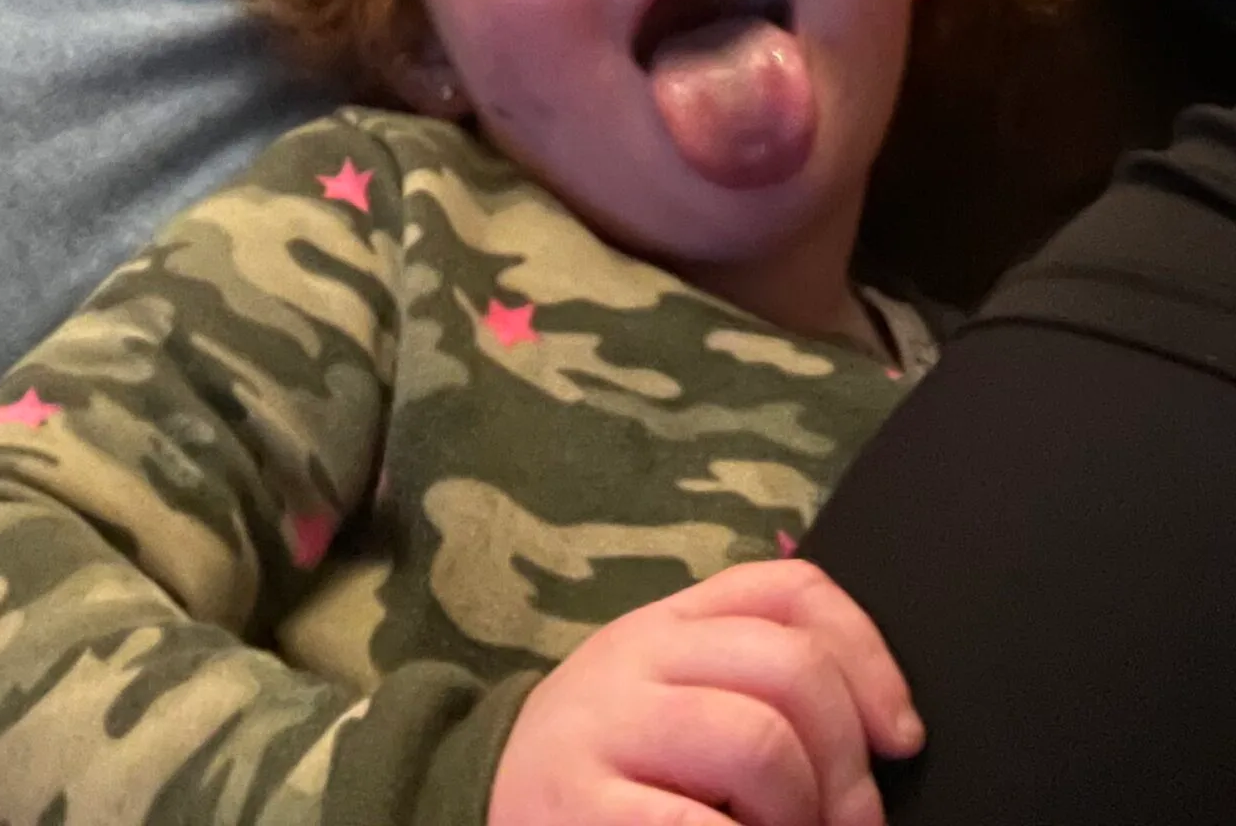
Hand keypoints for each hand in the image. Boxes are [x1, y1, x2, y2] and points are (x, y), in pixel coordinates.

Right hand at [485, 558, 922, 825]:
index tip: (902, 738)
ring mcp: (608, 732)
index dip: (869, 657)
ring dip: (802, 816)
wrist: (493, 804)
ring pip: (760, 742)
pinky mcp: (584, 809)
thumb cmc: (613, 767)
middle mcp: (638, 659)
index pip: (789, 591)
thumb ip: (750, 679)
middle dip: (848, 764)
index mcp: (670, 624)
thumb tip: (886, 723)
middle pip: (791, 669)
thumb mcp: (671, 695)